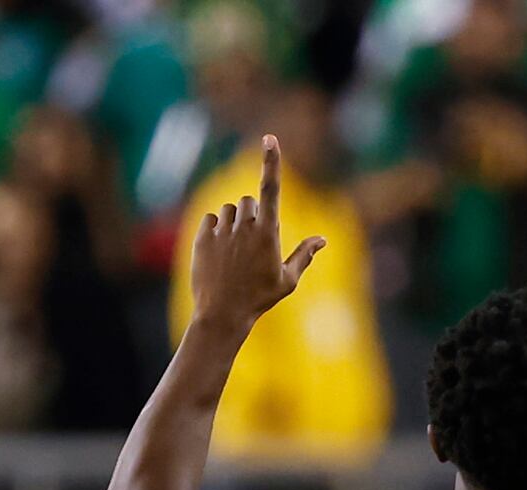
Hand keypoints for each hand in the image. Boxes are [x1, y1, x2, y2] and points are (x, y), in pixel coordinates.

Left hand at [188, 135, 324, 333]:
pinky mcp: (203, 237)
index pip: (271, 188)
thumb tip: (323, 239)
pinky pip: (211, 219)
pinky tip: (219, 251)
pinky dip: (216, 229)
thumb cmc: (259, 298)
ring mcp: (222, 231)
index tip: (269, 138)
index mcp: (268, 233)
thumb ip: (304, 255)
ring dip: (233, 222)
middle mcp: (245, 227)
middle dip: (252, 214)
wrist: (222, 314)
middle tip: (251, 242)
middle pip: (249, 201)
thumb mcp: (287, 280)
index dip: (271, 161)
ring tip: (234, 251)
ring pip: (229, 210)